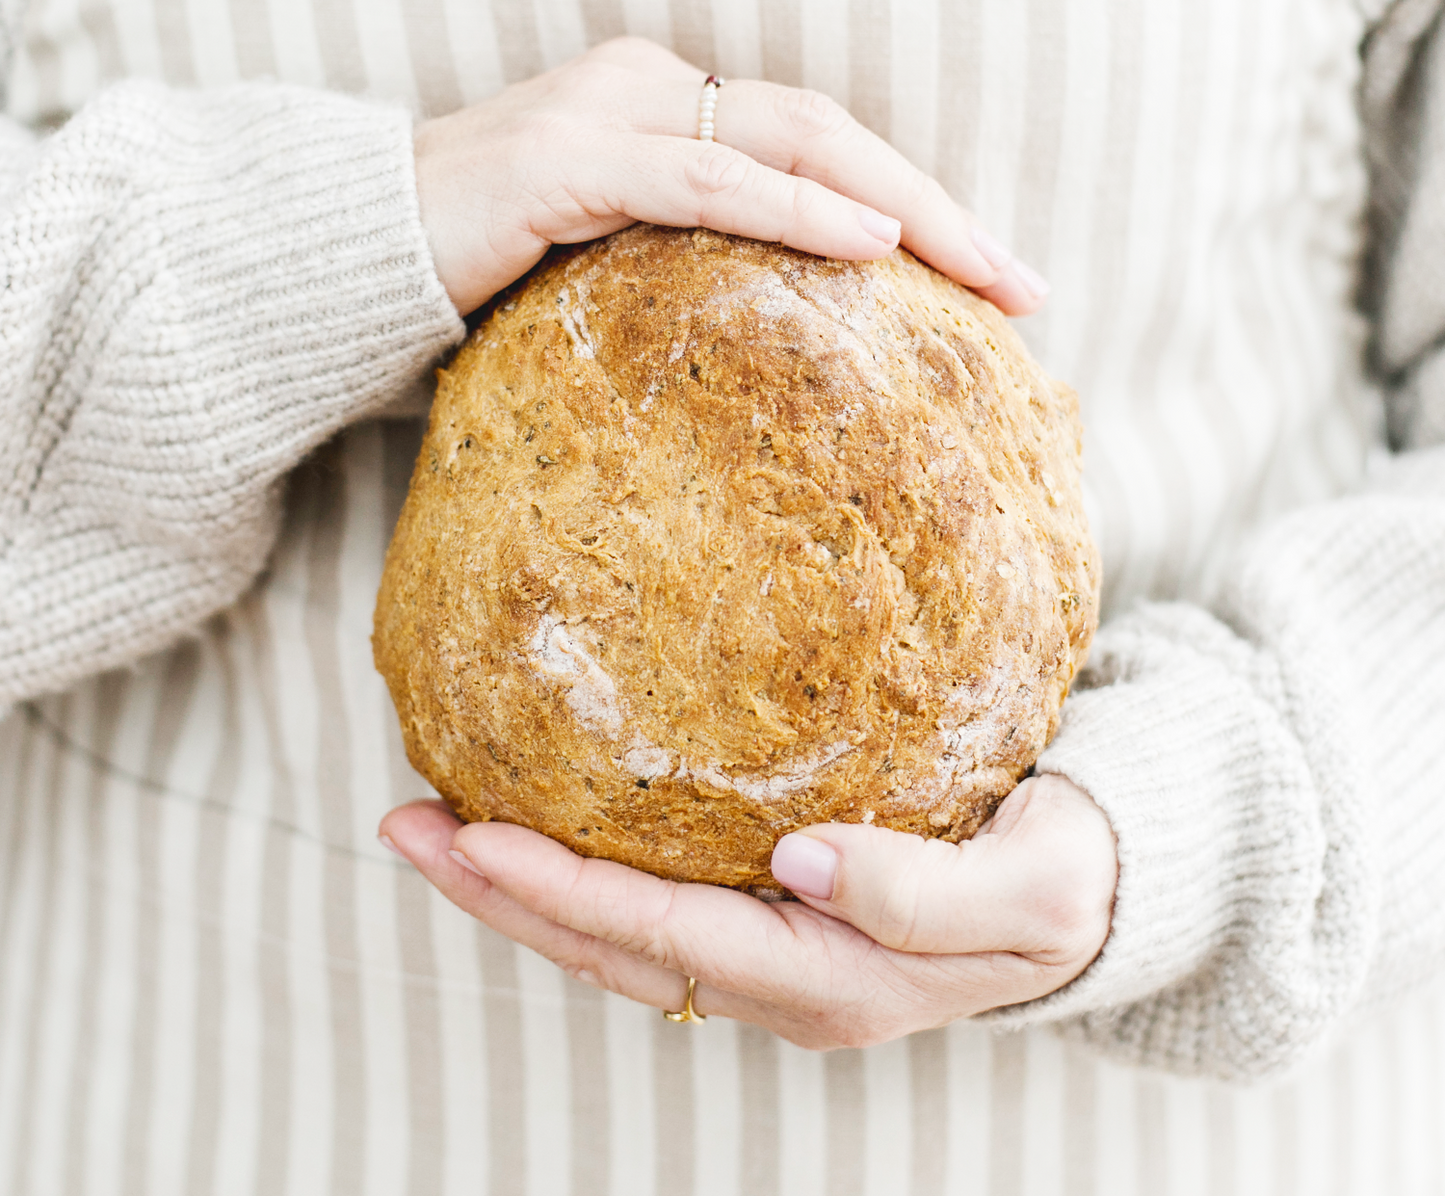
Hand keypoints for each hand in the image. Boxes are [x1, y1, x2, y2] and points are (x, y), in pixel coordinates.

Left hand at [379, 774, 1116, 1049]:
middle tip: (402, 826)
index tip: (470, 836)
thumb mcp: (1028, 891)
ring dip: (519, 885)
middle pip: (609, 947)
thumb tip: (802, 861)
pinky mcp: (772, 913)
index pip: (663, 939)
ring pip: (616, 932)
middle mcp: (781, 980)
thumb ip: (923, 892)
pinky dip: (577, 869)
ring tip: (431, 824)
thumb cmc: (1065, 879)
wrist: (1090, 889)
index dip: (561, 892)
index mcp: (830, 981)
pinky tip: (532, 825)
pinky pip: (651, 900)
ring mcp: (769, 954)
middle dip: (500, 894)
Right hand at [412, 36, 1048, 316]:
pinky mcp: (568, 161)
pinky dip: (794, 207)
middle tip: (1025, 284)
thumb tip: (778, 346)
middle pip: (831, 132)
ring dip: (899, 209)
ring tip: (984, 272)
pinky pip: (705, 180)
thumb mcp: (609, 267)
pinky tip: (868, 246)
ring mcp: (613, 113)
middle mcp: (654, 88)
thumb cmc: (481, 273)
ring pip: (789, 143)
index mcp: (672, 107)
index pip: (817, 147)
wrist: (348, 256)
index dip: (911, 204)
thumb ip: (689, 270)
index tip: (990, 279)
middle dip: (939, 208)